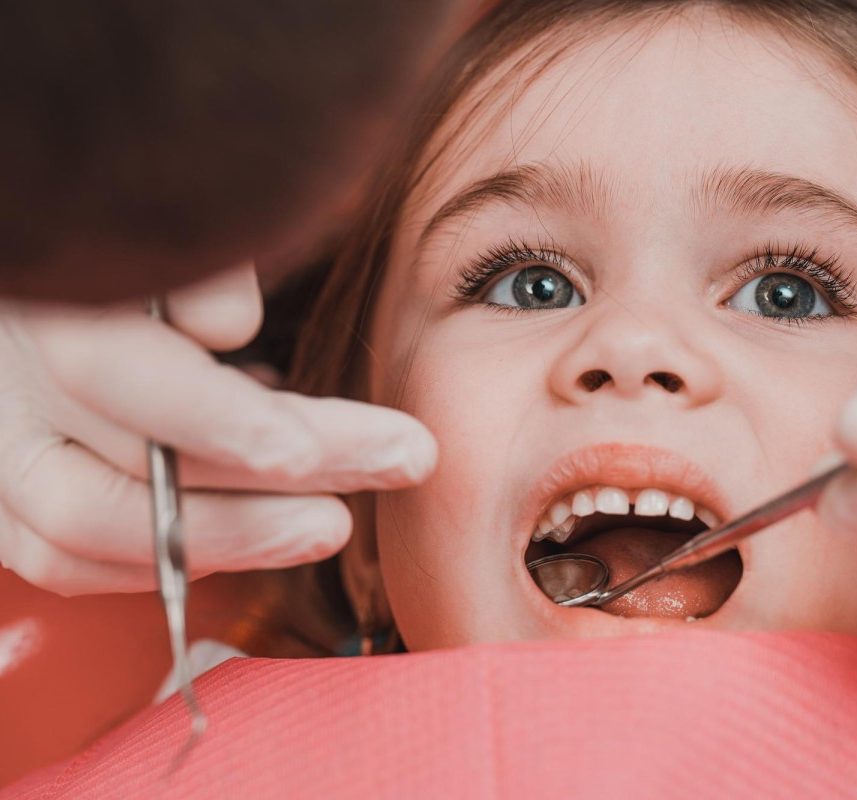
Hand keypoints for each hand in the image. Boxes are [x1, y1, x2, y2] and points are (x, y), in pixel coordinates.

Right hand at [0, 265, 435, 594]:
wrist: (87, 277)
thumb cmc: (150, 232)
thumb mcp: (180, 214)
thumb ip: (202, 263)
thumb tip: (224, 327)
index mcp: (44, 296)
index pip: (108, 365)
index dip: (213, 415)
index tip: (311, 448)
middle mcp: (4, 380)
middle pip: (132, 458)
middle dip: (274, 477)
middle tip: (401, 459)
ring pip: (86, 528)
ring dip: (229, 536)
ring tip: (334, 523)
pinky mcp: (8, 495)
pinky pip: (66, 558)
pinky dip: (166, 558)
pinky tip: (258, 536)